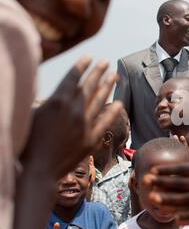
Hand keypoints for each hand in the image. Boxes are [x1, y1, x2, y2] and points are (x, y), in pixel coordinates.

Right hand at [21, 56, 122, 179]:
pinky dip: (113, 111)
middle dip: (98, 72)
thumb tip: (58, 93)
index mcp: (57, 101)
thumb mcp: (32, 115)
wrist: (38, 170)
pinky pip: (105, 121)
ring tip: (115, 75)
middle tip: (106, 62)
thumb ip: (48, 102)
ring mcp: (85, 125)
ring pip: (100, 100)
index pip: (73, 78)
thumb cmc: (28, 142)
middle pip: (89, 86)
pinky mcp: (91, 139)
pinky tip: (119, 102)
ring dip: (108, 86)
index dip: (82, 66)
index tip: (89, 58)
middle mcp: (74, 110)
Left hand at [145, 133, 188, 224]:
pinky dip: (186, 218)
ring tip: (154, 200)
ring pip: (184, 202)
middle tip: (144, 183)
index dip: (165, 171)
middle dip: (160, 184)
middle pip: (178, 185)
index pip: (181, 170)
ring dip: (168, 201)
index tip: (152, 170)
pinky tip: (176, 220)